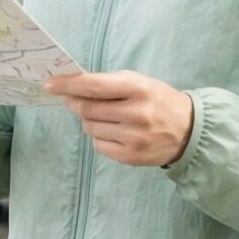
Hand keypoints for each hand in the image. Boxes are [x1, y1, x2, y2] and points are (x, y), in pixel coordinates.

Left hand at [48, 70, 194, 167]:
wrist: (189, 130)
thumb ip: (108, 83)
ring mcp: (133, 138)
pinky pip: (98, 145)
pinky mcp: (130, 157)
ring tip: (104, 116)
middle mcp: (136, 114)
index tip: (50, 84)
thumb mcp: (139, 82)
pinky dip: (98, 136)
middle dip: (73, 103)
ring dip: (88, 120)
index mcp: (138, 89)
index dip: (68, 85)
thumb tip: (72, 87)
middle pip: (87, 109)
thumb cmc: (158, 100)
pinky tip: (113, 131)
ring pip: (90, 128)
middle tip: (72, 99)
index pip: (93, 86)